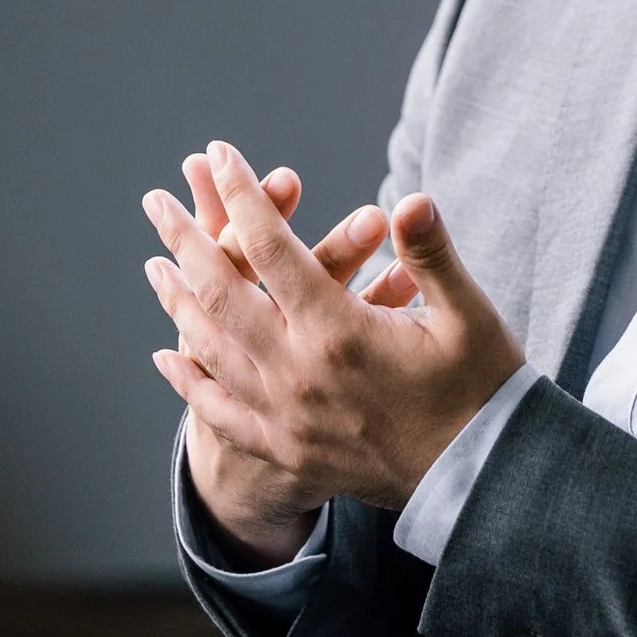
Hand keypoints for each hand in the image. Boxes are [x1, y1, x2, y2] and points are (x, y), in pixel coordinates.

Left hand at [144, 141, 525, 566]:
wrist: (481, 482)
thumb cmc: (481, 388)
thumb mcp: (468, 314)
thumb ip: (431, 253)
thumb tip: (411, 199)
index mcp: (340, 332)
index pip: (273, 248)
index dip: (243, 195)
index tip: (220, 154)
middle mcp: (299, 373)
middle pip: (221, 294)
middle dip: (184, 242)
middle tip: (155, 203)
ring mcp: (285, 418)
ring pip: (211, 349)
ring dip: (177, 302)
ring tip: (155, 266)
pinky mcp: (286, 451)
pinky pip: (220, 412)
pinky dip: (188, 381)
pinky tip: (168, 356)